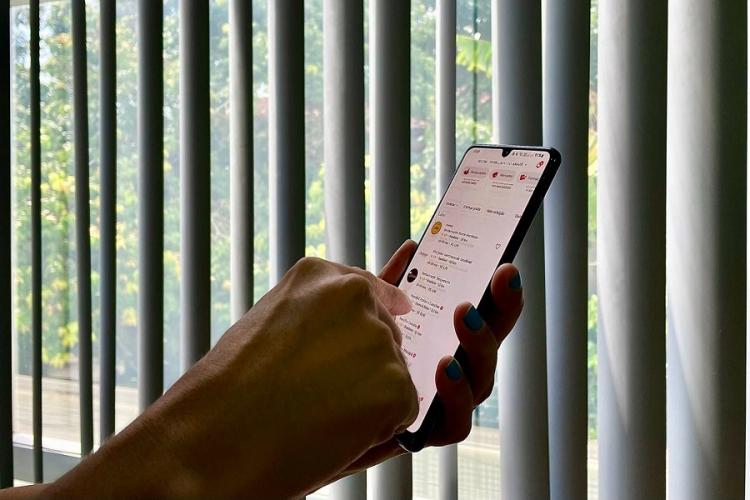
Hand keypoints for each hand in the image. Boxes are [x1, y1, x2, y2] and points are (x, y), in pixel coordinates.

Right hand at [48, 257, 417, 498]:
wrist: (211, 440)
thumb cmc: (230, 392)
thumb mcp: (274, 328)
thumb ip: (324, 317)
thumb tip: (392, 310)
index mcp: (319, 275)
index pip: (371, 291)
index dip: (377, 314)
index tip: (389, 317)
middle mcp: (355, 295)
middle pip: (386, 337)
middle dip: (366, 368)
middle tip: (317, 395)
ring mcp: (378, 339)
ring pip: (393, 377)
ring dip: (368, 400)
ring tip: (314, 414)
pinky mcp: (394, 385)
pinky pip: (401, 413)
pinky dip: (377, 430)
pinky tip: (331, 431)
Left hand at [335, 240, 523, 475]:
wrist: (297, 417)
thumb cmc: (337, 361)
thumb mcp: (364, 316)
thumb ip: (389, 287)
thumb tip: (412, 249)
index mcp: (440, 343)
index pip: (483, 319)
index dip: (500, 295)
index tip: (505, 268)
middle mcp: (448, 374)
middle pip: (488, 346)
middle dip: (501, 310)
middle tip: (498, 279)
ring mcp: (439, 405)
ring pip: (480, 383)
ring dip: (479, 346)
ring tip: (465, 315)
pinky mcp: (422, 432)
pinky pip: (454, 423)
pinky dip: (456, 395)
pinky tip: (442, 366)